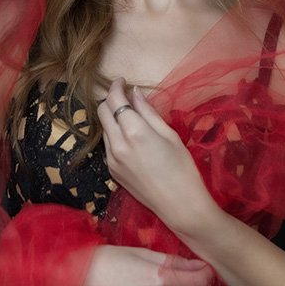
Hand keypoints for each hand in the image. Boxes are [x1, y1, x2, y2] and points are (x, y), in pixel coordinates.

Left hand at [97, 78, 214, 233]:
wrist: (179, 205)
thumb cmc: (182, 168)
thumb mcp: (169, 135)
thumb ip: (148, 112)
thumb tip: (135, 93)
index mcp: (134, 131)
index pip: (115, 100)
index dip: (116, 86)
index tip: (123, 81)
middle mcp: (117, 144)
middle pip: (102, 111)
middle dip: (111, 99)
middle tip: (125, 96)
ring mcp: (112, 159)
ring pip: (103, 128)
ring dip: (112, 117)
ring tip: (131, 117)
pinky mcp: (112, 171)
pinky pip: (108, 145)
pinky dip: (114, 134)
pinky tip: (131, 138)